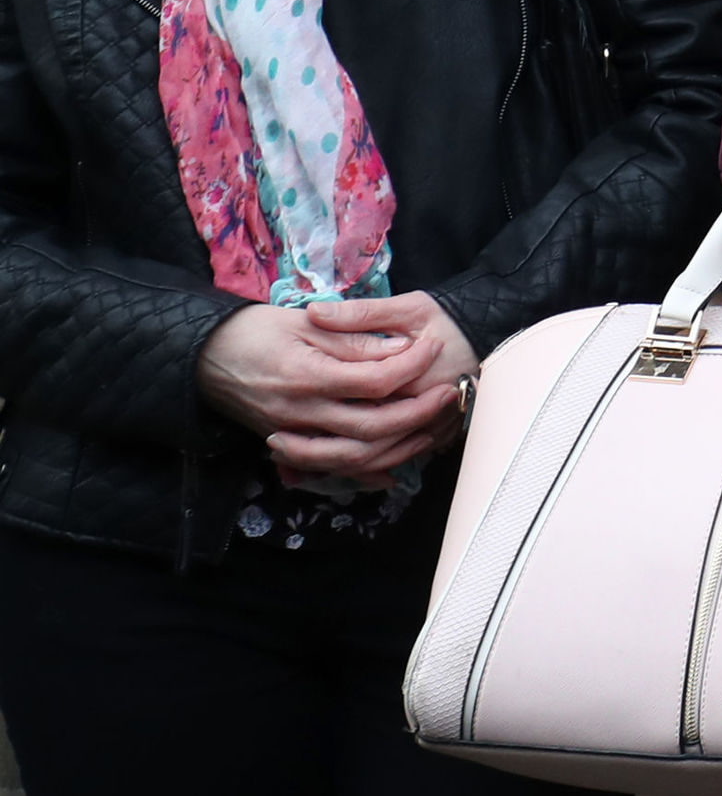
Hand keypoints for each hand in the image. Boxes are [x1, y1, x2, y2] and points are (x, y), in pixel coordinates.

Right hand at [198, 292, 474, 484]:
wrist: (201, 356)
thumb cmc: (253, 329)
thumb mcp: (304, 322)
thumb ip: (352, 338)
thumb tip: (401, 348)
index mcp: (307, 376)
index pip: (375, 381)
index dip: (411, 365)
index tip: (434, 347)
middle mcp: (300, 412)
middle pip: (372, 427)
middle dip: (417, 414)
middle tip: (447, 392)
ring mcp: (292, 433)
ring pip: (355, 456)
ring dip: (398, 447)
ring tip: (429, 428)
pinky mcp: (285, 442)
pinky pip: (329, 468)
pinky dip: (362, 473)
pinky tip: (391, 470)